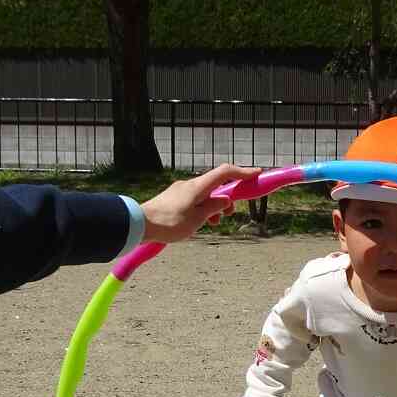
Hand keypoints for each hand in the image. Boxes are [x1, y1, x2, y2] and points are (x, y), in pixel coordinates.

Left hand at [142, 164, 256, 244]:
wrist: (140, 224)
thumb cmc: (168, 223)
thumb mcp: (196, 219)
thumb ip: (213, 208)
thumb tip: (225, 201)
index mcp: (197, 187)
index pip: (224, 173)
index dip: (242, 172)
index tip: (257, 173)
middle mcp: (189, 185)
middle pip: (216, 184)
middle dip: (228, 196)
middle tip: (231, 213)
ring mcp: (180, 191)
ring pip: (205, 194)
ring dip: (215, 205)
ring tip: (214, 222)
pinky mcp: (174, 198)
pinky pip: (195, 199)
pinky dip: (203, 208)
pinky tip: (201, 222)